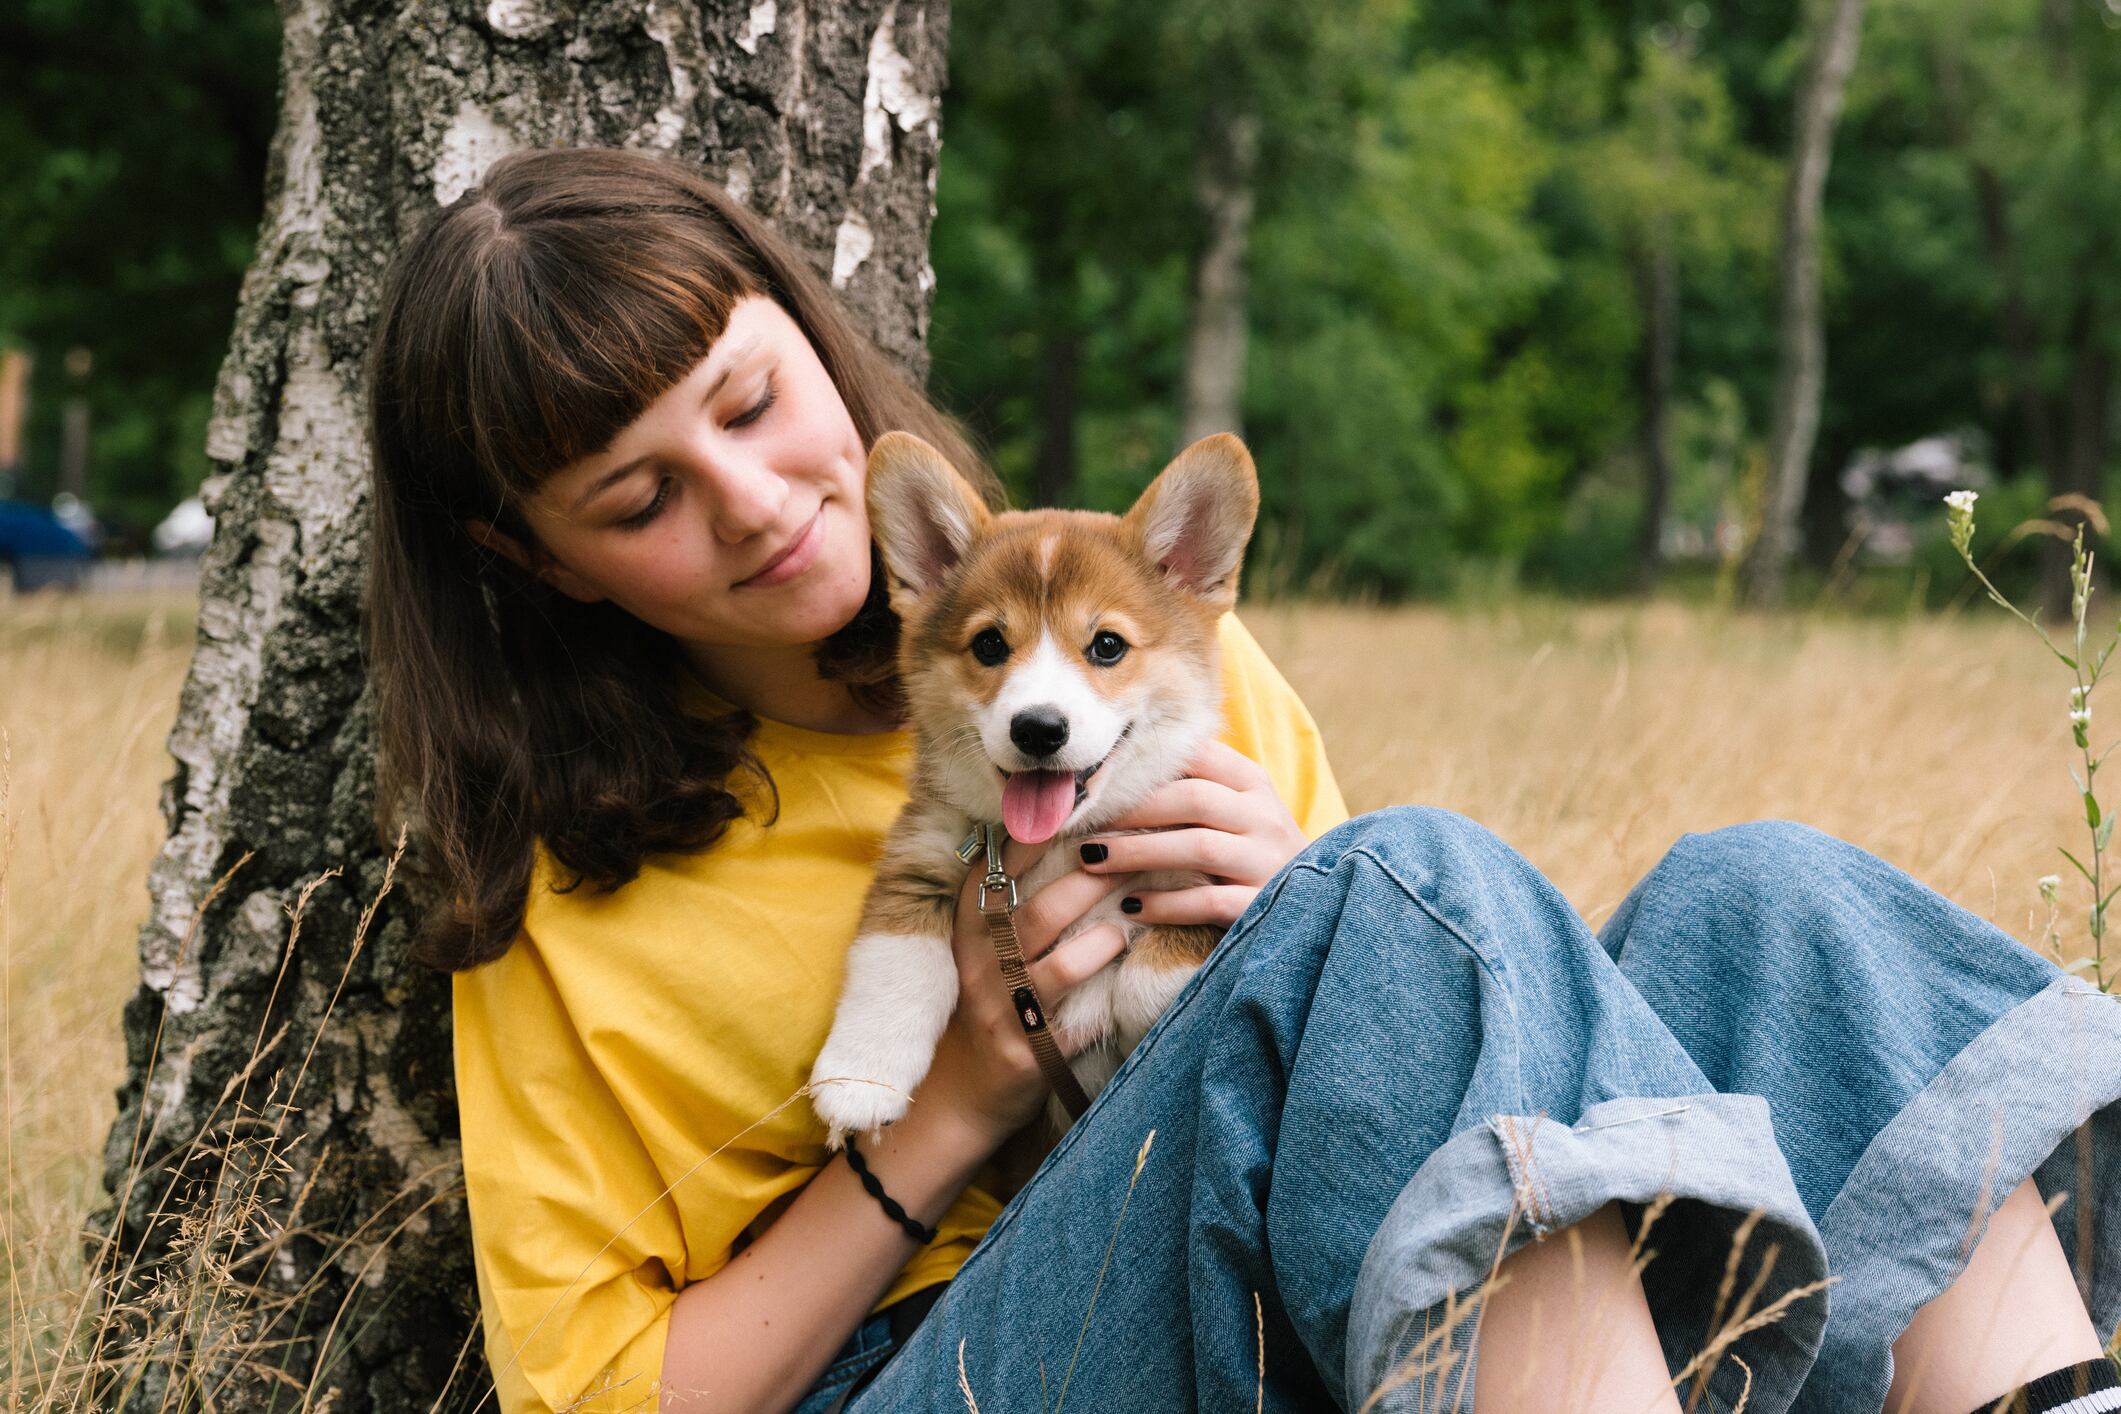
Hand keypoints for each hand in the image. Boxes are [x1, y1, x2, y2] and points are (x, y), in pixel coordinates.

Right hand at [914, 837, 1128, 1147]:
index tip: (1083, 814)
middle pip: (1038, 913)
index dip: (1038, 841)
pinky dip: (1108, 1002)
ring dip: (1104, 939)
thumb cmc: (983, 1002)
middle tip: (1133, 854)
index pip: (997, 874)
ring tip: (1135, 917)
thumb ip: (1005, 897)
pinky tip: (1133, 979)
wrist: (956, 1093)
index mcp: (966, 932)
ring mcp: (1002, 1014)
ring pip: (1060, 967)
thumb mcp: (979, 947)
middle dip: (1090, 880)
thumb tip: (1049, 832)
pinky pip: (1076, 1027)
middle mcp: (979, 969)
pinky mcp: (1027, 1056)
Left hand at [1074, 740, 1304, 927]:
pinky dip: (1166, 904)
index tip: (1097, 775)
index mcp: (1253, 783)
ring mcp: (1267, 861)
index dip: (1146, 762)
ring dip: (1138, 853)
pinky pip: (1208, 901)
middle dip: (1132, 809)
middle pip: (1192, 799)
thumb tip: (1120, 768)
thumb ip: (1194, 786)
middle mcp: (1264, 816)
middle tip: (1083, 822)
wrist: (1317, 905)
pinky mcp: (1262, 905)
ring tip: (1093, 860)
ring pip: (1197, 847)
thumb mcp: (1236, 810)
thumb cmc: (1253, 851)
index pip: (1199, 756)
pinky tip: (1132, 907)